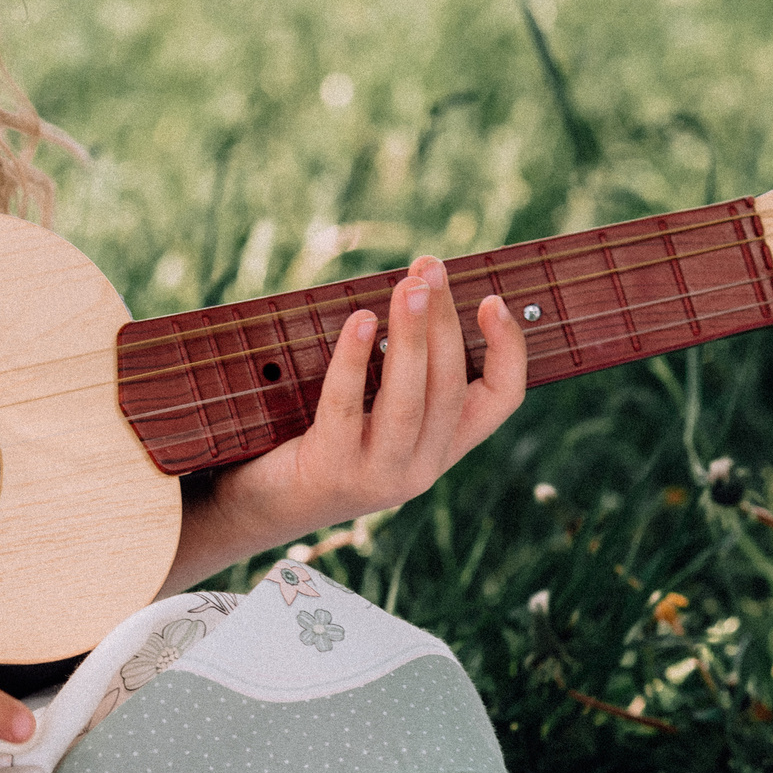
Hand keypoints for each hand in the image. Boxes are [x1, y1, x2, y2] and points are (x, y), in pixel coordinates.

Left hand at [170, 255, 527, 586]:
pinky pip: (347, 406)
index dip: (508, 349)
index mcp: (441, 447)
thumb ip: (402, 371)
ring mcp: (378, 476)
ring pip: (409, 399)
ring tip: (410, 286)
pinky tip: (362, 320)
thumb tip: (415, 288)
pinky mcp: (333, 471)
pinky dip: (354, 360)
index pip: (501, 400)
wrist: (263, 505)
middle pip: (449, 386)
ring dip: (413, 336)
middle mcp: (421, 468)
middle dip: (443, 321)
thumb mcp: (375, 412)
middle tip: (429, 268)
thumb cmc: (320, 440)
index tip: (492, 299)